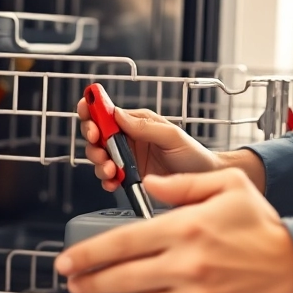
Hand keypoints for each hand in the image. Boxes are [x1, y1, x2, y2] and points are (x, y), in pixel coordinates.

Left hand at [54, 169, 292, 292]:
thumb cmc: (265, 228)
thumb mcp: (230, 186)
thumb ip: (184, 185)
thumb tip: (150, 184)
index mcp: (186, 227)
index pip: (122, 242)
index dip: (88, 254)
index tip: (66, 261)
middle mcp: (186, 263)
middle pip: (120, 278)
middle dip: (89, 281)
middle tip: (75, 283)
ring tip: (149, 283)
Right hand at [76, 101, 221, 191]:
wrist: (205, 180)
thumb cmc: (193, 154)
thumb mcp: (172, 136)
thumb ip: (145, 126)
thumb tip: (117, 113)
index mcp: (136, 123)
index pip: (107, 112)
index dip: (92, 110)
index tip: (88, 114)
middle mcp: (128, 139)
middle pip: (97, 135)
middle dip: (93, 140)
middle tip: (100, 147)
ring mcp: (126, 159)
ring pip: (99, 157)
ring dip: (99, 162)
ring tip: (111, 169)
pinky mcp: (128, 178)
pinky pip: (108, 178)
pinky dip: (106, 180)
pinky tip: (113, 182)